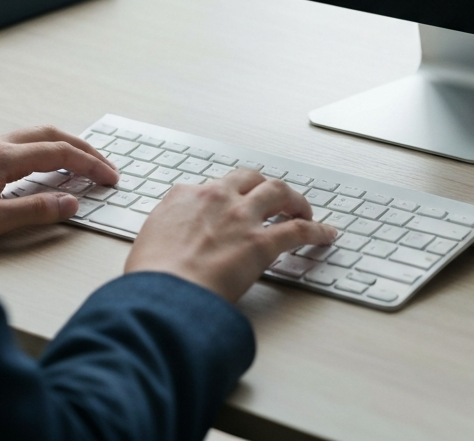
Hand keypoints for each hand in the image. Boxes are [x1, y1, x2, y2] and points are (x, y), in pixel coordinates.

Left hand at [0, 125, 119, 243]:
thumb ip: (33, 211)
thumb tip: (71, 202)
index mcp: (2, 158)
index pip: (60, 153)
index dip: (90, 164)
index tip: (110, 177)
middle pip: (52, 135)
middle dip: (84, 148)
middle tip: (105, 166)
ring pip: (35, 136)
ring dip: (64, 145)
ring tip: (82, 162)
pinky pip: (20, 143)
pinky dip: (44, 149)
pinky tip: (42, 166)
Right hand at [125, 169, 337, 301]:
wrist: (161, 296)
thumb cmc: (149, 280)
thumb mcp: (146, 243)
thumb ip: (165, 233)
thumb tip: (169, 245)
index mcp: (184, 197)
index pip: (212, 186)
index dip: (226, 196)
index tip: (232, 205)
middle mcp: (215, 198)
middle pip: (250, 178)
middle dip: (264, 186)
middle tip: (275, 199)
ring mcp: (241, 217)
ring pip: (278, 191)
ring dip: (294, 199)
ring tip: (303, 209)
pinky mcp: (261, 242)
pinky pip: (298, 229)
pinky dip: (316, 231)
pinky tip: (326, 235)